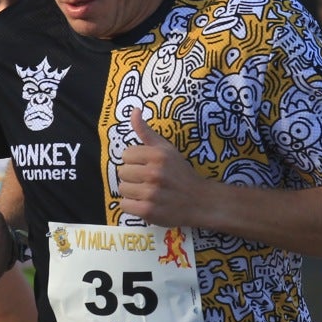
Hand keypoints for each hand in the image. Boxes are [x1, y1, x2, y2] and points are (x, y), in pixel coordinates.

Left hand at [118, 106, 205, 226]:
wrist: (200, 201)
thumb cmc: (181, 173)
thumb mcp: (167, 149)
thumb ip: (146, 131)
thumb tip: (134, 110)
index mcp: (158, 155)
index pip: (126, 155)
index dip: (135, 161)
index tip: (147, 166)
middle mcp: (154, 173)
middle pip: (122, 172)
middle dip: (133, 176)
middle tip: (148, 181)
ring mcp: (151, 193)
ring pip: (122, 189)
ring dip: (132, 192)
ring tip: (147, 192)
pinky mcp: (148, 211)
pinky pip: (124, 205)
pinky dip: (132, 206)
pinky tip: (145, 203)